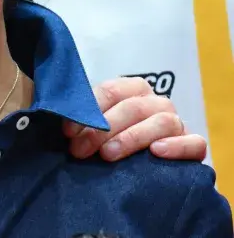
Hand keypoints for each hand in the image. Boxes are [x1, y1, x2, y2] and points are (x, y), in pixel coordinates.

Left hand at [64, 76, 206, 161]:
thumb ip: (83, 116)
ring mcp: (177, 122)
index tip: (68, 132)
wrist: (142, 164)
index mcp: (132, 88)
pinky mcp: (193, 145)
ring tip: (107, 154)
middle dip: (102, 129)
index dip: (88, 110)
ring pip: (161, 122)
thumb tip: (58, 119)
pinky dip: (177, 146)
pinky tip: (156, 152)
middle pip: (132, 107)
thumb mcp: (95, 124)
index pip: (111, 90)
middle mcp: (156, 102)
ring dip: (132, 137)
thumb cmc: (110, 139)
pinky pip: (194, 142)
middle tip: (80, 150)